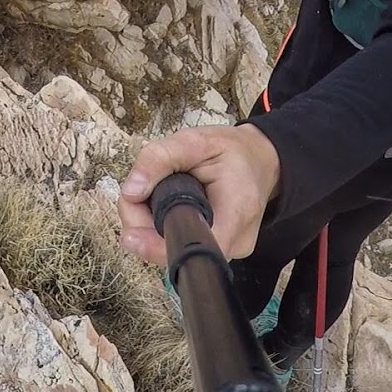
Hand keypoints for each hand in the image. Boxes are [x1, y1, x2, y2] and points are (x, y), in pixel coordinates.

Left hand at [118, 123, 280, 265]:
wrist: (261, 160)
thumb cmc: (232, 150)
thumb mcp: (195, 140)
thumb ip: (160, 158)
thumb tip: (130, 191)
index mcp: (236, 214)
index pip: (192, 248)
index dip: (155, 247)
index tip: (130, 236)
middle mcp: (234, 243)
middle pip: (176, 251)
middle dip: (144, 226)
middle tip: (135, 194)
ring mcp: (227, 251)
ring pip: (174, 250)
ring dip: (151, 226)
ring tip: (151, 193)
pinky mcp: (217, 250)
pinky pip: (181, 245)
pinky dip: (163, 228)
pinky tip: (162, 205)